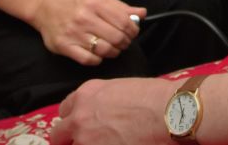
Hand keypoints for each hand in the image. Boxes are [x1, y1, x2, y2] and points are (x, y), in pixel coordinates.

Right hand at [29, 0, 145, 65]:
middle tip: (123, 42)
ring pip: (104, 50)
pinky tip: (98, 53)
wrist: (44, 5)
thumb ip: (120, 5)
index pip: (124, 21)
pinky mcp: (64, 46)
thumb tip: (142, 13)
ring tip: (113, 48)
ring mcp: (73, 33)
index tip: (132, 32)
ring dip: (114, 52)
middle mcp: (84, 17)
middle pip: (116, 37)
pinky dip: (98, 59)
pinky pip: (88, 60)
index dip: (133, 30)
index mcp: (94, 2)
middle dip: (125, 42)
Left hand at [50, 77, 175, 144]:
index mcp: (87, 94)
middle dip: (65, 139)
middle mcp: (80, 116)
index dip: (72, 119)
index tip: (77, 126)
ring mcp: (86, 139)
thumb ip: (103, 101)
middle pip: (59, 134)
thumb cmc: (154, 97)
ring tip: (104, 142)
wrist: (168, 112)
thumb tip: (104, 114)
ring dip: (84, 144)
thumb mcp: (121, 88)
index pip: (65, 110)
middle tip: (77, 142)